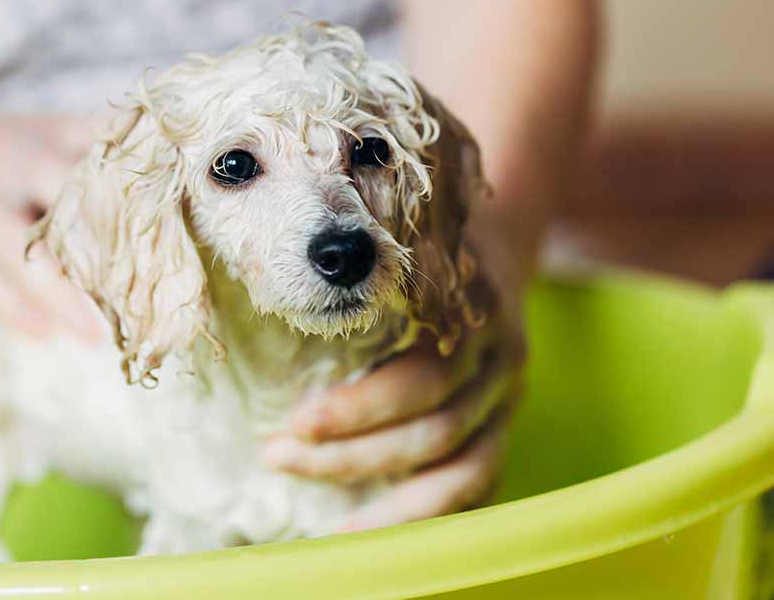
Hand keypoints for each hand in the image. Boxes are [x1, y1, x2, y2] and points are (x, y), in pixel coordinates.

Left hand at [264, 222, 526, 530]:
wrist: (496, 242)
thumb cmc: (419, 250)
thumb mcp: (399, 247)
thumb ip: (362, 277)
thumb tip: (266, 295)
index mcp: (472, 313)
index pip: (422, 381)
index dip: (359, 411)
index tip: (294, 424)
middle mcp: (499, 362)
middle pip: (435, 432)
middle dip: (353, 457)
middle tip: (278, 456)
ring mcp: (508, 400)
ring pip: (464, 473)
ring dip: (393, 508)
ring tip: (331, 529)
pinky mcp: (505, 428)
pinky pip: (480, 487)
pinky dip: (431, 516)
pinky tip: (380, 531)